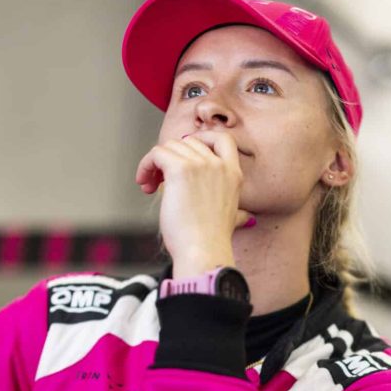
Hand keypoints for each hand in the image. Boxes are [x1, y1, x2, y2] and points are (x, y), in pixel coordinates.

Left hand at [135, 130, 253, 275]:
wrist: (204, 251)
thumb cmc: (212, 241)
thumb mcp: (233, 221)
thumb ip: (239, 214)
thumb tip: (246, 219)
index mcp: (233, 174)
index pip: (222, 138)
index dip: (200, 140)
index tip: (184, 156)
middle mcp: (219, 165)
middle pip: (188, 142)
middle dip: (171, 157)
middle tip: (160, 180)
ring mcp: (201, 165)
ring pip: (170, 147)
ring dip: (155, 164)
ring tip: (150, 186)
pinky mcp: (180, 170)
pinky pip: (156, 153)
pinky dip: (145, 165)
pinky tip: (144, 184)